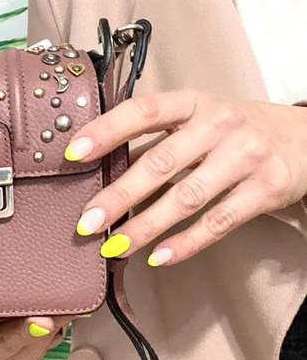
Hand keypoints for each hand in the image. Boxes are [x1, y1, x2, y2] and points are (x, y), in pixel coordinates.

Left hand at [65, 88, 306, 265]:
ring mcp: (244, 157)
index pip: (142, 111)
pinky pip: (219, 221)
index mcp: (193, 103)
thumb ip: (157, 140)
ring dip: (146, 226)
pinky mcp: (266, 189)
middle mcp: (218, 126)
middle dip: (119, 195)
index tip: (74, 153)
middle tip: (87, 221)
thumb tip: (105, 167)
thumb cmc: (237, 128)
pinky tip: (160, 256)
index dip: (106, 130)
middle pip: (161, 163)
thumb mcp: (198, 120)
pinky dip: (187, 242)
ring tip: (115, 246)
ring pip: (187, 197)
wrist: (305, 138)